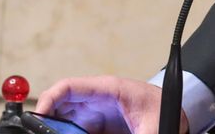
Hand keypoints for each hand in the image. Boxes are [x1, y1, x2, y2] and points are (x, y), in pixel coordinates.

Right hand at [34, 75, 188, 133]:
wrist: (176, 114)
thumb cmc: (166, 110)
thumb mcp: (153, 127)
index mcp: (109, 89)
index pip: (69, 87)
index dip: (49, 99)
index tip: (38, 117)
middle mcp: (96, 98)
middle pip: (60, 104)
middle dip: (47, 120)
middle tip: (41, 133)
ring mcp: (95, 112)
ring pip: (63, 120)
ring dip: (56, 130)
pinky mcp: (96, 126)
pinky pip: (74, 130)